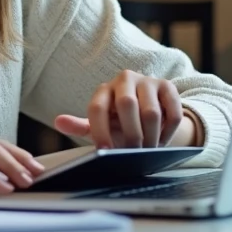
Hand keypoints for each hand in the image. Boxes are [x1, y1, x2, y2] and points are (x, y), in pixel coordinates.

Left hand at [54, 69, 190, 148]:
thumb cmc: (120, 121)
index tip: (105, 151)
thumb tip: (58, 122)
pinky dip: (168, 132)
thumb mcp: (100, 124)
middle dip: (131, 134)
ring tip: (149, 149)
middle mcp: (124, 80)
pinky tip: (162, 139)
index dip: (100, 131)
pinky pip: (172, 113)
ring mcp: (148, 81)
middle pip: (127, 105)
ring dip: (151, 137)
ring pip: (151, 112)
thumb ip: (80, 126)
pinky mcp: (169, 87)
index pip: (97, 107)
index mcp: (103, 90)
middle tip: (134, 152)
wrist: (150, 111)